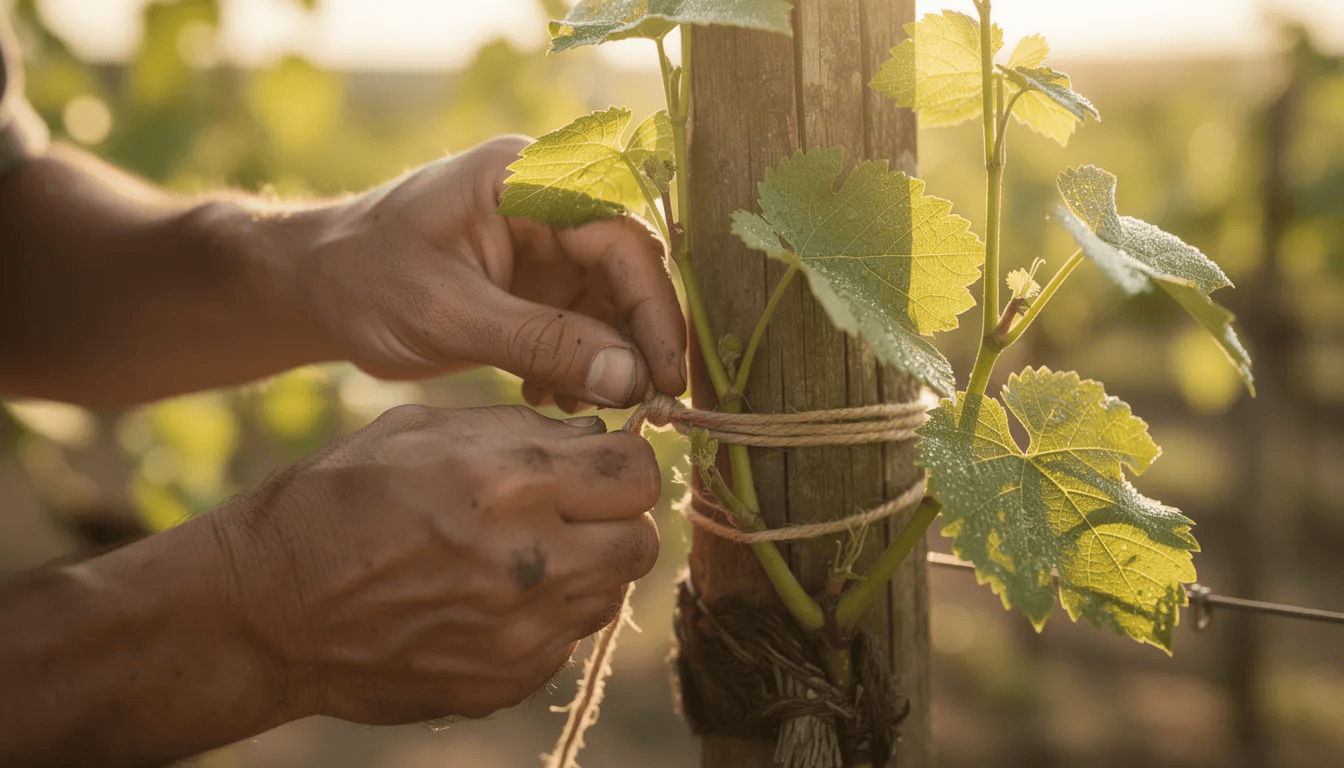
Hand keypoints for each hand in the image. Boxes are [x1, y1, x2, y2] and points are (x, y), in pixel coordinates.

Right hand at [211, 404, 660, 723]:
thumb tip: (591, 437)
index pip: (637, 472)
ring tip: (524, 554)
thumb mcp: (423, 429)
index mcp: (512, 483)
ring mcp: (522, 632)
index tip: (599, 465)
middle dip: (616, 520)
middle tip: (574, 513)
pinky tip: (490, 600)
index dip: (623, 463)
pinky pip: (564, 642)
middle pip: (642, 542)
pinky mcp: (506, 680)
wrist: (269, 609)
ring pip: (610, 595)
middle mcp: (531, 561)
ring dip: (586, 570)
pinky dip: (545, 618)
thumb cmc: (339, 499)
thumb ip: (520, 430)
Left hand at [298, 136, 686, 410]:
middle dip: (638, 340)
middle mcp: (550, 203)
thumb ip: (541, 341)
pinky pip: (585, 325)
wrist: (316, 288)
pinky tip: (548, 396)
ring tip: (578, 406)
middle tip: (644, 406)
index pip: (620, 239)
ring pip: (613, 304)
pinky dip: (579, 365)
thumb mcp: (448, 314)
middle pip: (629, 270)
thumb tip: (630, 378)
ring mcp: (546, 244)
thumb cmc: (365, 281)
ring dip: (608, 360)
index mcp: (528, 179)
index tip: (666, 376)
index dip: (654, 308)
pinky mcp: (538, 283)